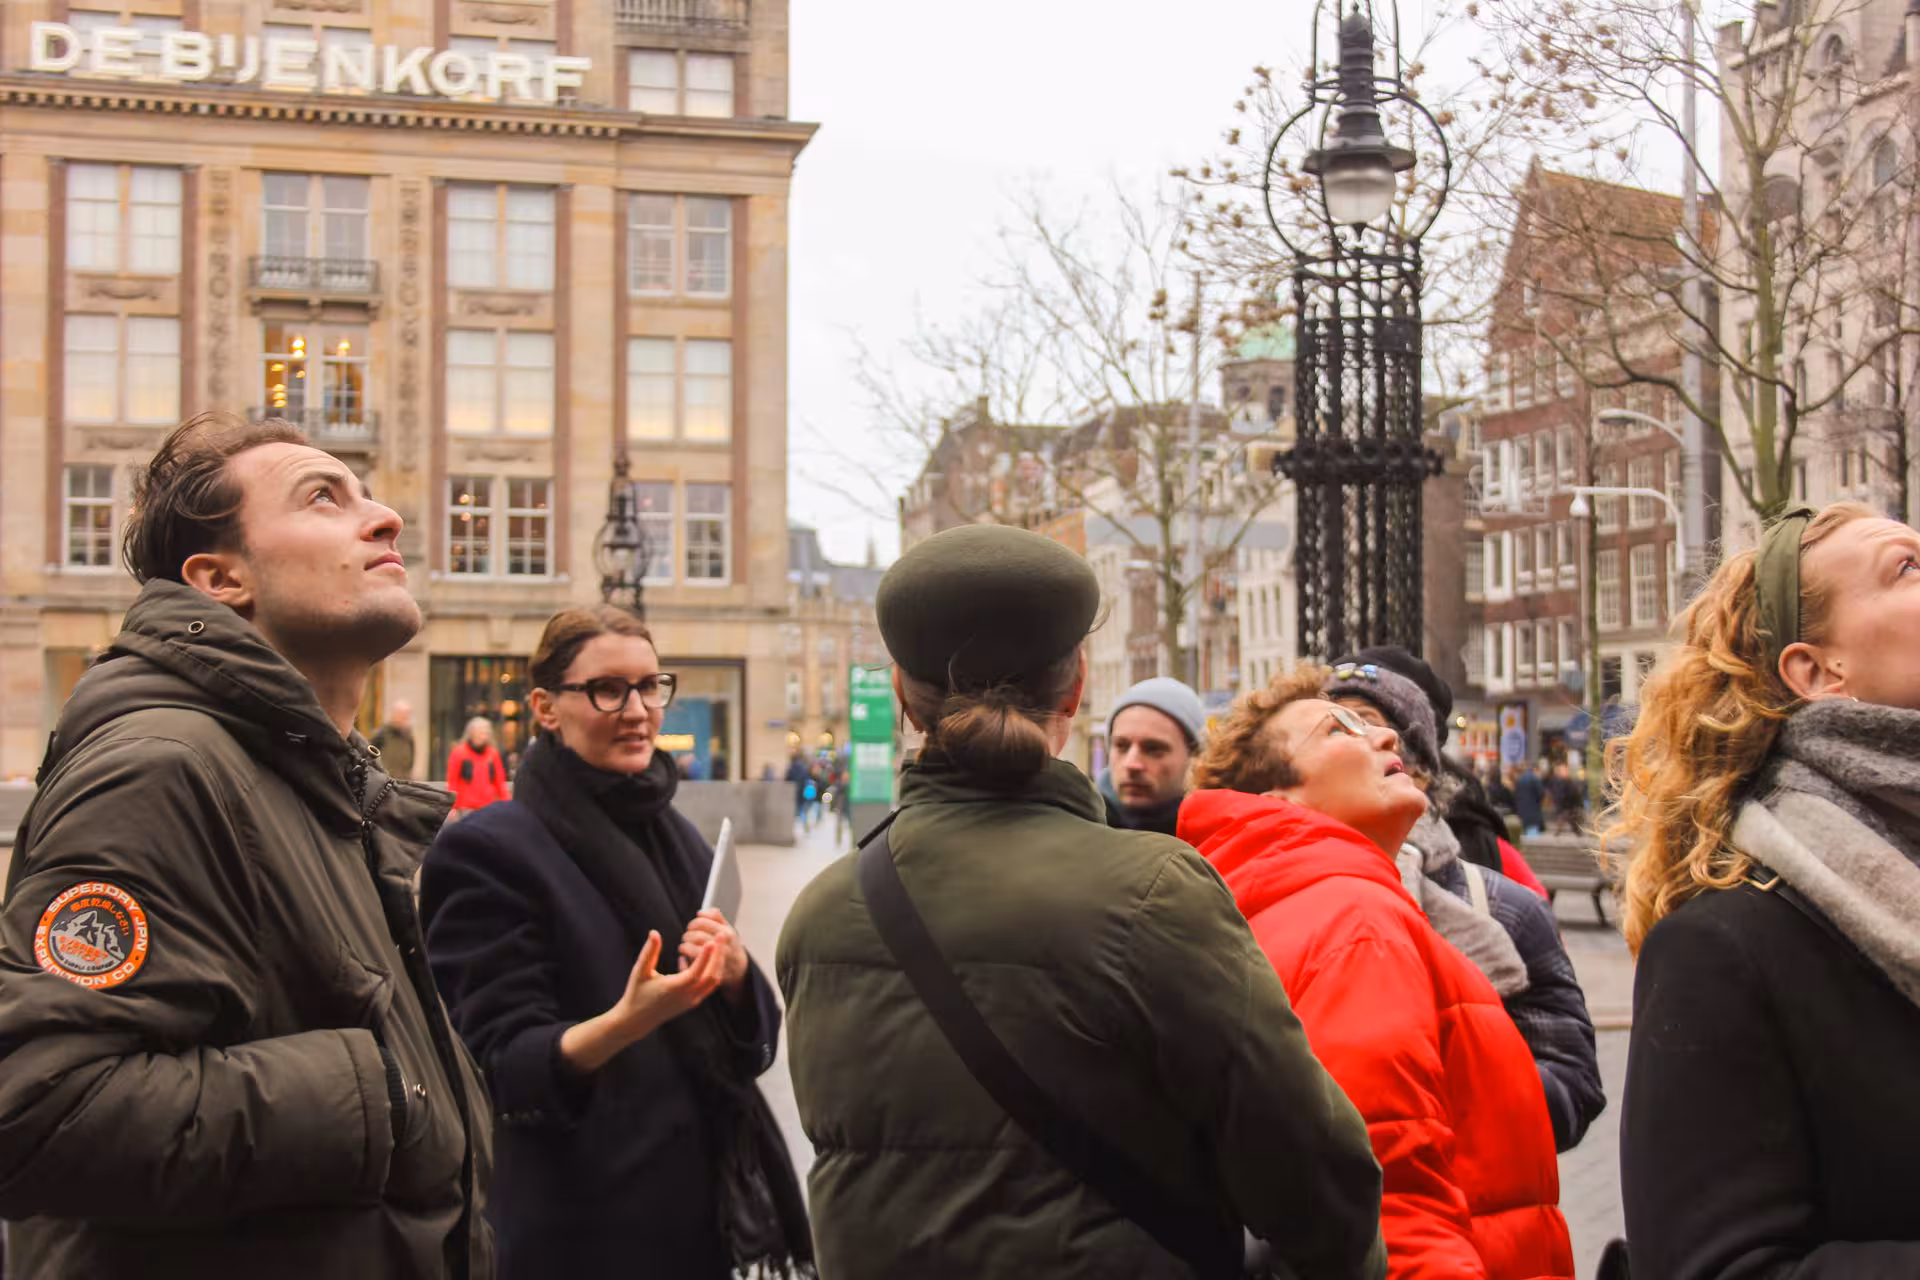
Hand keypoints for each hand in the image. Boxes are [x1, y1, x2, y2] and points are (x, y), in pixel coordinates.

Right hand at [560, 930, 724, 1072]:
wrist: (636, 1020)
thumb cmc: (636, 994)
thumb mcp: (640, 971)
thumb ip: (649, 952)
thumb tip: (654, 932)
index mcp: (674, 989)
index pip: (696, 972)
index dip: (705, 956)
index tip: (712, 939)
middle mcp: (687, 996)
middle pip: (711, 976)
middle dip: (718, 955)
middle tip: (721, 935)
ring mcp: (692, 1000)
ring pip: (713, 981)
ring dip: (718, 962)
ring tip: (718, 943)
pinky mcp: (693, 1002)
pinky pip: (708, 984)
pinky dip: (711, 970)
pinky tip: (702, 957)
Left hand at [680, 909, 749, 997]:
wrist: (739, 968)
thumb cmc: (729, 944)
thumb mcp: (727, 927)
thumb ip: (715, 916)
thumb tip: (700, 913)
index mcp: (728, 932)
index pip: (703, 922)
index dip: (693, 923)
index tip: (690, 927)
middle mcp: (724, 946)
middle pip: (698, 936)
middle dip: (688, 935)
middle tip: (685, 937)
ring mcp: (719, 960)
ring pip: (695, 950)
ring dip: (685, 946)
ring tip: (683, 946)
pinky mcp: (713, 972)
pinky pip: (694, 964)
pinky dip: (687, 959)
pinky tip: (683, 956)